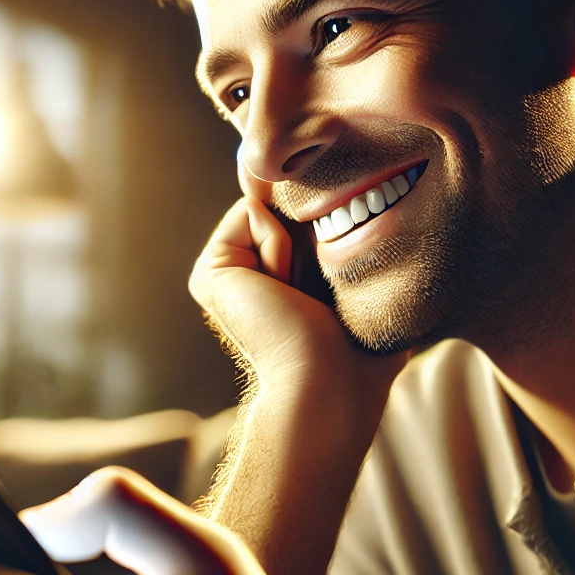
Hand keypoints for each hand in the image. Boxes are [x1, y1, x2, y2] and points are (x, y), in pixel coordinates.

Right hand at [188, 162, 406, 398]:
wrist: (330, 383)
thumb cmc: (364, 347)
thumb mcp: (363, 278)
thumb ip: (350, 234)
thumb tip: (337, 191)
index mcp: (276, 278)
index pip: (306, 214)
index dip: (332, 224)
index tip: (340, 276)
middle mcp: (246, 274)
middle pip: (287, 205)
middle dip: (315, 229)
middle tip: (320, 292)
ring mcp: (224, 273)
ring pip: (269, 206)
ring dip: (299, 244)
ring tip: (301, 296)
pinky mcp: (210, 270)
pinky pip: (252, 213)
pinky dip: (279, 245)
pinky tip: (282, 291)